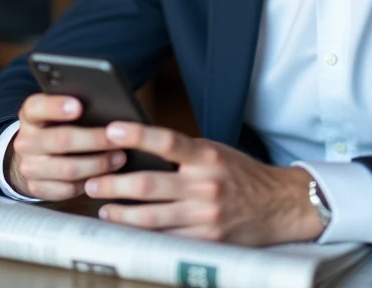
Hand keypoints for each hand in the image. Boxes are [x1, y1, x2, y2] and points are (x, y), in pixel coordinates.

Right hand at [5, 94, 127, 200]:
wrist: (34, 156)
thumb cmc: (57, 127)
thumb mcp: (58, 112)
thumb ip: (75, 107)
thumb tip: (107, 108)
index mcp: (30, 116)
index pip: (37, 107)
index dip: (56, 106)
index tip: (79, 106)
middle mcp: (25, 141)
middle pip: (61, 140)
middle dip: (94, 140)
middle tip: (118, 138)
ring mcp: (29, 167)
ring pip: (68, 168)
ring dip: (98, 164)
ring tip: (119, 157)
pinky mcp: (37, 188)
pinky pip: (67, 189)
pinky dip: (90, 183)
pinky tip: (105, 176)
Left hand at [82, 122, 324, 244]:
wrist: (280, 206)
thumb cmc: (241, 175)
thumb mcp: (216, 153)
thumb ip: (183, 153)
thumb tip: (139, 150)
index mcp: (207, 156)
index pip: (166, 141)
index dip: (137, 135)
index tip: (111, 130)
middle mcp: (205, 185)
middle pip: (147, 184)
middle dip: (112, 184)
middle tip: (92, 182)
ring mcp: (204, 215)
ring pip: (150, 217)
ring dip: (120, 213)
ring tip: (103, 208)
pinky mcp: (206, 240)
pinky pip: (165, 238)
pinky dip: (142, 234)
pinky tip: (127, 229)